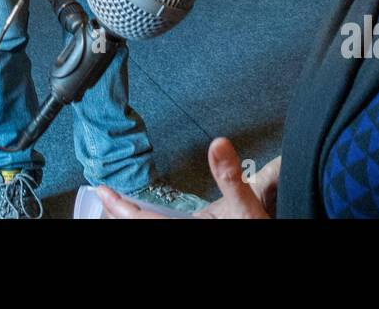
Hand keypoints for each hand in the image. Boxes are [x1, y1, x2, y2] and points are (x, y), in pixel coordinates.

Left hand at [96, 139, 277, 218]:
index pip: (141, 218)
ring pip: (154, 225)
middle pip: (142, 224)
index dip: (117, 204)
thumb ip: (231, 176)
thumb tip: (218, 143)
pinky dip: (153, 216)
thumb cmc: (258, 229)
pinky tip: (154, 210)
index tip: (99, 188)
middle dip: (121, 210)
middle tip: (103, 193)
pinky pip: (167, 224)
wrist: (279, 235)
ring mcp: (192, 231)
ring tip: (120, 203)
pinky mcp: (204, 228)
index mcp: (189, 226)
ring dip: (136, 215)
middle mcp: (185, 231)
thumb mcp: (246, 207)